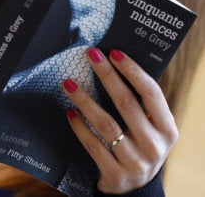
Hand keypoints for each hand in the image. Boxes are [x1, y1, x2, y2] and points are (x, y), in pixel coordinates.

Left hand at [63, 48, 177, 193]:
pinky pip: (92, 145)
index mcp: (167, 129)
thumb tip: (114, 68)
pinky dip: (79, 127)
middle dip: (107, 76)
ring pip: (105, 125)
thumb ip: (140, 107)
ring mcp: (135, 161)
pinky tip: (69, 112)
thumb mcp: (150, 130)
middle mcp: (154, 145)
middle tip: (91, 55)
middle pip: (126, 104)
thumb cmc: (139, 148)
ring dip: (85, 100)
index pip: (151, 93)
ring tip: (68, 83)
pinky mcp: (115, 174)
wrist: (134, 190)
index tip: (115, 52)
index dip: (133, 71)